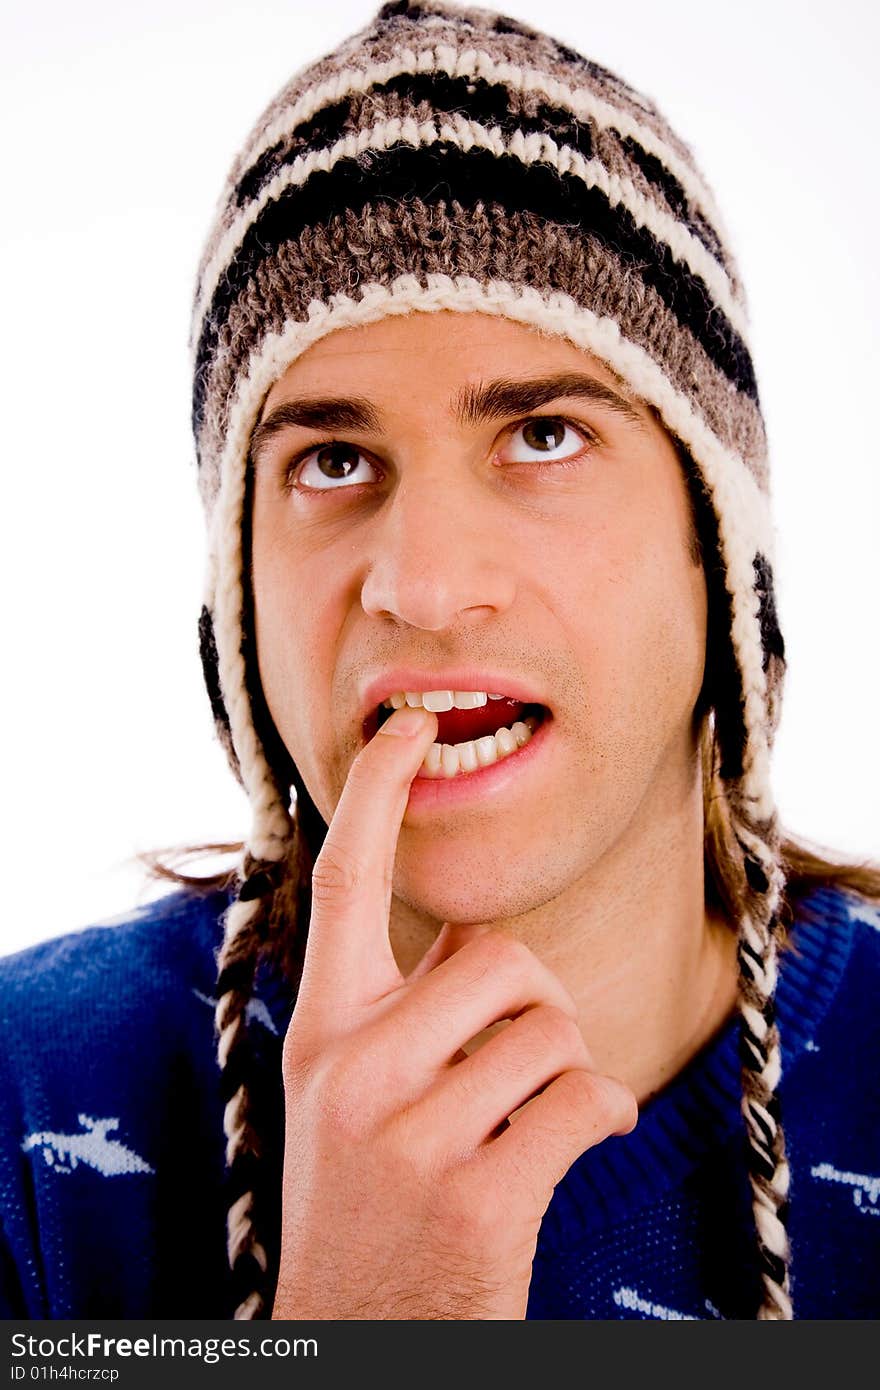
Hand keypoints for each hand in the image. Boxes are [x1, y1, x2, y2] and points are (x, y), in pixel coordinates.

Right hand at [272, 705, 636, 1319]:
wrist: (358, 1338)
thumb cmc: (371, 1201)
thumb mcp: (352, 1096)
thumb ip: (401, 1013)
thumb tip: (486, 948)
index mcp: (321, 1030)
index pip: (343, 884)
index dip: (375, 795)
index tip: (404, 727)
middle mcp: (353, 1068)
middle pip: (498, 956)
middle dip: (536, 1000)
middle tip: (518, 1060)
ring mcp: (410, 1136)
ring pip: (552, 1029)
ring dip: (566, 1070)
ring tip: (527, 1122)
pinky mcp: (476, 1197)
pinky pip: (587, 1101)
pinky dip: (603, 1118)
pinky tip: (568, 1149)